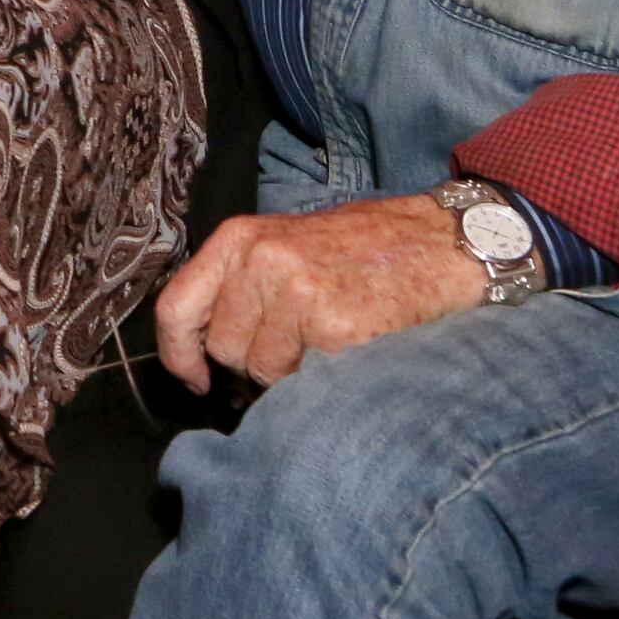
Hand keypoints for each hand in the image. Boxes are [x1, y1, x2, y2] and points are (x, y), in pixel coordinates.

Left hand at [152, 195, 487, 391]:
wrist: (442, 244)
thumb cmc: (363, 249)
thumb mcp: (285, 243)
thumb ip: (239, 283)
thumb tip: (200, 347)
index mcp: (241, 238)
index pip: (176, 308)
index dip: (178, 355)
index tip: (195, 379)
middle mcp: (262, 261)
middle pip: (222, 348)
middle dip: (251, 360)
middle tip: (295, 343)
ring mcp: (299, 294)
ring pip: (261, 371)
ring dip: (289, 372)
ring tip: (326, 339)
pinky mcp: (336, 329)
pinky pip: (304, 380)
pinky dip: (324, 376)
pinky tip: (349, 347)